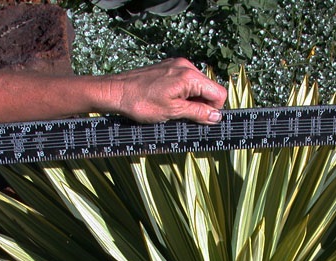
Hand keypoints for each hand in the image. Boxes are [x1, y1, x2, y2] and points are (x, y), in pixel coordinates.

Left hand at [98, 58, 226, 124]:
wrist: (117, 92)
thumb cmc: (141, 103)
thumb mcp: (173, 112)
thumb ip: (198, 113)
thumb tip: (216, 117)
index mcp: (189, 76)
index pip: (218, 93)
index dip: (213, 110)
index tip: (201, 120)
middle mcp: (185, 66)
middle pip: (208, 88)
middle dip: (201, 105)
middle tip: (184, 116)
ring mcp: (176, 65)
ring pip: (196, 86)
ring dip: (191, 100)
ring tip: (173, 109)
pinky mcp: (167, 67)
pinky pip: (184, 81)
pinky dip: (182, 93)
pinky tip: (168, 101)